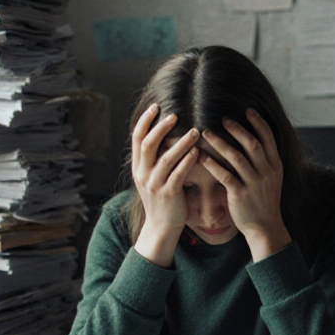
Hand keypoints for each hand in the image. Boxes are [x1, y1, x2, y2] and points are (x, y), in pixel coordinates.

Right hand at [131, 104, 199, 266]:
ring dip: (181, 143)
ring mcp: (154, 185)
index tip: (155, 106)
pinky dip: (187, 162)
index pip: (136, 139)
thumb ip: (155, 159)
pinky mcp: (168, 195)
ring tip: (195, 131)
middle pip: (148, 144)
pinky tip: (198, 152)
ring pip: (165, 158)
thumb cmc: (163, 200)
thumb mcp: (152, 178)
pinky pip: (177, 175)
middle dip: (160, 127)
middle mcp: (143, 174)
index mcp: (138, 167)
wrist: (161, 228)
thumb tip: (164, 135)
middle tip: (175, 114)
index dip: (144, 121)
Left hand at [200, 108, 290, 260]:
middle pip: (251, 144)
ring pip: (236, 157)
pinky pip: (225, 176)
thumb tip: (255, 140)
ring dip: (220, 143)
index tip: (248, 110)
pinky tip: (201, 156)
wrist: (265, 227)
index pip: (268, 138)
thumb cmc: (264, 201)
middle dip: (237, 129)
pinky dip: (212, 164)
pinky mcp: (240, 195)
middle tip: (223, 118)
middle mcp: (266, 172)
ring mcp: (254, 183)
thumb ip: (265, 160)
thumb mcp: (272, 178)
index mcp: (275, 165)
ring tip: (205, 133)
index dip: (258, 122)